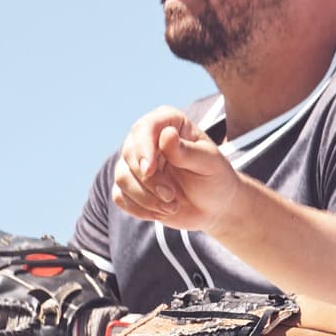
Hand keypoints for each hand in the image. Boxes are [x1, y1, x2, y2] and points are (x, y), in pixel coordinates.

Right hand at [110, 109, 248, 230]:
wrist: (214, 206)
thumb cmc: (215, 178)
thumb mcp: (208, 163)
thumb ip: (187, 151)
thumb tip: (166, 133)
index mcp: (169, 123)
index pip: (144, 127)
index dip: (143, 148)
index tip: (149, 170)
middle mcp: (147, 139)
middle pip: (129, 154)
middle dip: (149, 181)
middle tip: (172, 196)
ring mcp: (135, 162)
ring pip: (122, 177)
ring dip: (145, 198)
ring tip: (171, 206)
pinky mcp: (130, 185)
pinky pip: (119, 196)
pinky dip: (139, 209)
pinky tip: (161, 212)